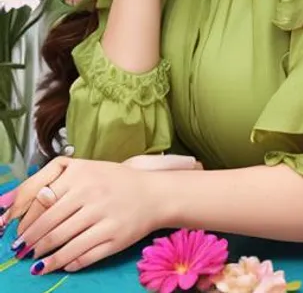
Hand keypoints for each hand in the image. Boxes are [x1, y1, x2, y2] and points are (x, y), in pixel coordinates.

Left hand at [5, 156, 175, 274]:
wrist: (154, 193)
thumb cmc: (114, 180)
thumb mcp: (85, 169)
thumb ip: (55, 180)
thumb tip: (25, 202)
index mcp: (81, 172)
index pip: (41, 199)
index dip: (25, 220)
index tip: (17, 231)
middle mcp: (91, 194)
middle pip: (50, 225)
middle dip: (32, 242)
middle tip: (23, 250)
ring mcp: (104, 217)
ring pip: (64, 243)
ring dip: (45, 256)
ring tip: (37, 261)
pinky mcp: (115, 238)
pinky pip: (83, 256)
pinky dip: (67, 263)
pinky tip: (60, 264)